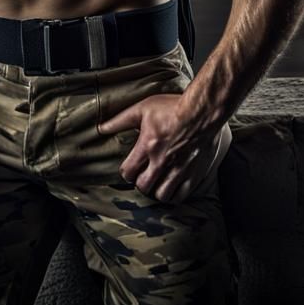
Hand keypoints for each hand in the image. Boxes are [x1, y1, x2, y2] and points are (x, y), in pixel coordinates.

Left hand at [97, 93, 231, 203]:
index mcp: (147, 146)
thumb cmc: (173, 108)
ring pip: (161, 195)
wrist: (202, 112)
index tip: (131, 167)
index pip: (127, 173)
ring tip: (157, 181)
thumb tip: (101, 128)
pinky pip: (180, 196)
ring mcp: (178, 170)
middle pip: (143, 187)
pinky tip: (172, 186)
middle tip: (144, 174)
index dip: (126, 172)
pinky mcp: (193, 174)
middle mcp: (161, 162)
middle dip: (140, 182)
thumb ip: (120, 120)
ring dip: (156, 190)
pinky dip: (173, 195)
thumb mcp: (143, 108)